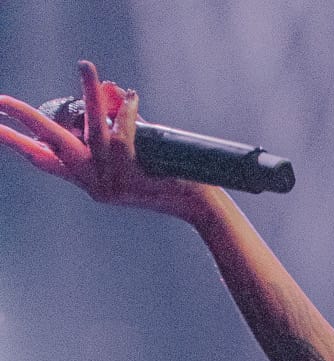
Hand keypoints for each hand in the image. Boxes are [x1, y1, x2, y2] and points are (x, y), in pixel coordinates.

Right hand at [0, 59, 196, 213]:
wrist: (198, 203)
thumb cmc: (166, 174)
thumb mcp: (132, 151)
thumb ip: (111, 125)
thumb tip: (99, 93)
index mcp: (88, 181)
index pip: (44, 161)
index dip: (18, 142)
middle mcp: (94, 184)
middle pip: (51, 147)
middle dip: (25, 120)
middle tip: (0, 102)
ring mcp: (110, 182)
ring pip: (92, 129)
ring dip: (90, 95)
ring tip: (85, 67)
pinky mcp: (129, 174)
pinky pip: (120, 130)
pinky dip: (125, 110)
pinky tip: (131, 97)